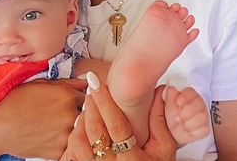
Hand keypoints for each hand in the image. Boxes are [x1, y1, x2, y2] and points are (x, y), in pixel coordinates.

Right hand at [0, 78, 86, 158]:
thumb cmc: (13, 100)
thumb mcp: (40, 83)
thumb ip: (68, 82)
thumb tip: (87, 80)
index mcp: (67, 95)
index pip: (90, 96)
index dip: (84, 98)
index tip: (78, 100)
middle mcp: (69, 115)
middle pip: (87, 114)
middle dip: (80, 112)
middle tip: (65, 112)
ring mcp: (65, 136)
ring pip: (80, 131)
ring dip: (74, 128)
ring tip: (56, 124)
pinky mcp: (58, 151)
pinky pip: (70, 146)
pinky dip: (64, 141)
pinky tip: (51, 135)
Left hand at [62, 73, 176, 160]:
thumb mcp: (164, 149)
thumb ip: (160, 120)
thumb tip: (162, 91)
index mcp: (132, 158)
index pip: (115, 124)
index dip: (105, 101)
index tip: (97, 82)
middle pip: (94, 131)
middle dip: (91, 106)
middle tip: (92, 89)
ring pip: (79, 143)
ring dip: (81, 122)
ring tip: (87, 108)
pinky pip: (72, 155)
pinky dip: (74, 138)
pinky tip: (81, 127)